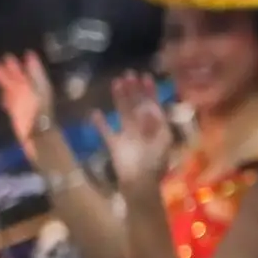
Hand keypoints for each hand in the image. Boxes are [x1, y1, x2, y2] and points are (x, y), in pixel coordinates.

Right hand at [0, 54, 56, 151]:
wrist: (37, 135)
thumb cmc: (38, 110)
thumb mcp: (34, 88)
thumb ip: (31, 74)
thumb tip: (30, 55)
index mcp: (40, 86)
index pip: (34, 71)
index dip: (30, 63)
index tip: (25, 53)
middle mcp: (33, 93)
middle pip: (21, 78)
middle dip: (13, 69)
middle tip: (3, 59)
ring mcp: (25, 103)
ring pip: (14, 88)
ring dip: (5, 79)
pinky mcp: (17, 113)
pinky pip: (10, 102)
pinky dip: (6, 96)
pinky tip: (2, 93)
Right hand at [93, 74, 173, 199]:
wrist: (141, 184)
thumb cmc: (156, 164)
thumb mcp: (163, 142)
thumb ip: (156, 124)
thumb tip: (147, 108)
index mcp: (157, 128)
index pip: (153, 105)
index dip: (150, 91)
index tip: (146, 76)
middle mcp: (142, 128)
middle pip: (137, 105)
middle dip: (134, 90)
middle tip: (129, 74)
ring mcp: (127, 136)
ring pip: (122, 112)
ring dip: (119, 98)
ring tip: (116, 82)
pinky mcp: (114, 145)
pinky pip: (105, 131)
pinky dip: (99, 123)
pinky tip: (94, 112)